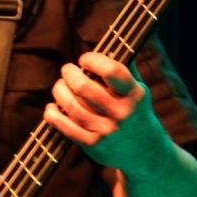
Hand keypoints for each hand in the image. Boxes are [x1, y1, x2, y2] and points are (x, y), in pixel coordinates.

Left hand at [44, 51, 165, 172]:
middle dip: (69, 74)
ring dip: (60, 91)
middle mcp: (122, 113)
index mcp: (134, 94)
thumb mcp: (138, 90)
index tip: (84, 59)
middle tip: (67, 70)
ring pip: (72, 106)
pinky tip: (51, 108)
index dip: (92, 60)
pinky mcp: (94, 145)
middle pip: (85, 87)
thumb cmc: (135, 112)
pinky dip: (53, 115)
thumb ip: (124, 69)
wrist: (145, 152)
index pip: (111, 70)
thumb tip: (107, 43)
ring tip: (60, 86)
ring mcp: (107, 130)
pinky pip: (66, 127)